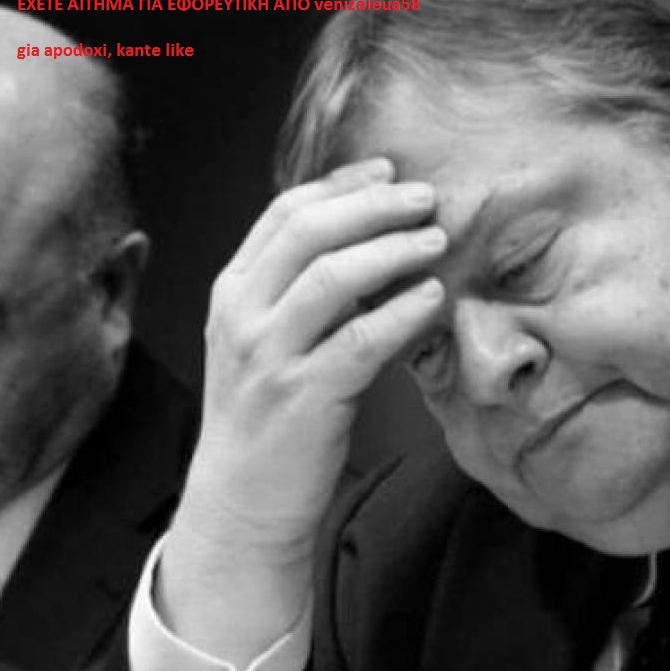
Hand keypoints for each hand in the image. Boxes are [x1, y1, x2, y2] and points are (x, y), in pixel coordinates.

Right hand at [159, 158, 446, 663]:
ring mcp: (270, 356)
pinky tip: (433, 298)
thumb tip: (372, 240)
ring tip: (435, 240)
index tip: (387, 170)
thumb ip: (300, 291)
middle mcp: (243, 315)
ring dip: (391, 250)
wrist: (244, 500)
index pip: (285, 214)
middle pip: (309, 232)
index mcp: (233, 292)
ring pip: (331, 278)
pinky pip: (361, 341)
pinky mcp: (304, 397)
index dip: (342, 184)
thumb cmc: (269, 415)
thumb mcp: (267, 340)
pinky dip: (401, 312)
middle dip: (373, 205)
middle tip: (425, 197)